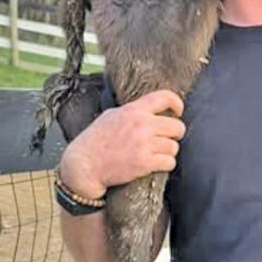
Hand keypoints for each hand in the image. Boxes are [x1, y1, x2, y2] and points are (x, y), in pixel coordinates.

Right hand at [58, 89, 185, 194]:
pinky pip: (170, 162)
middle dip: (175, 134)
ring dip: (168, 151)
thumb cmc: (95, 140)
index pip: (165, 97)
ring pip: (174, 146)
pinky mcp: (144, 163)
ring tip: (157, 153)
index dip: (177, 103)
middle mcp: (141, 125)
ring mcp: (143, 144)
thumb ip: (132, 111)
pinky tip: (156, 164)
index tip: (177, 112)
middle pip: (177, 127)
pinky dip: (166, 164)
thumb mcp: (111, 115)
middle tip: (167, 139)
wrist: (84, 164)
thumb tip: (151, 108)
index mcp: (134, 110)